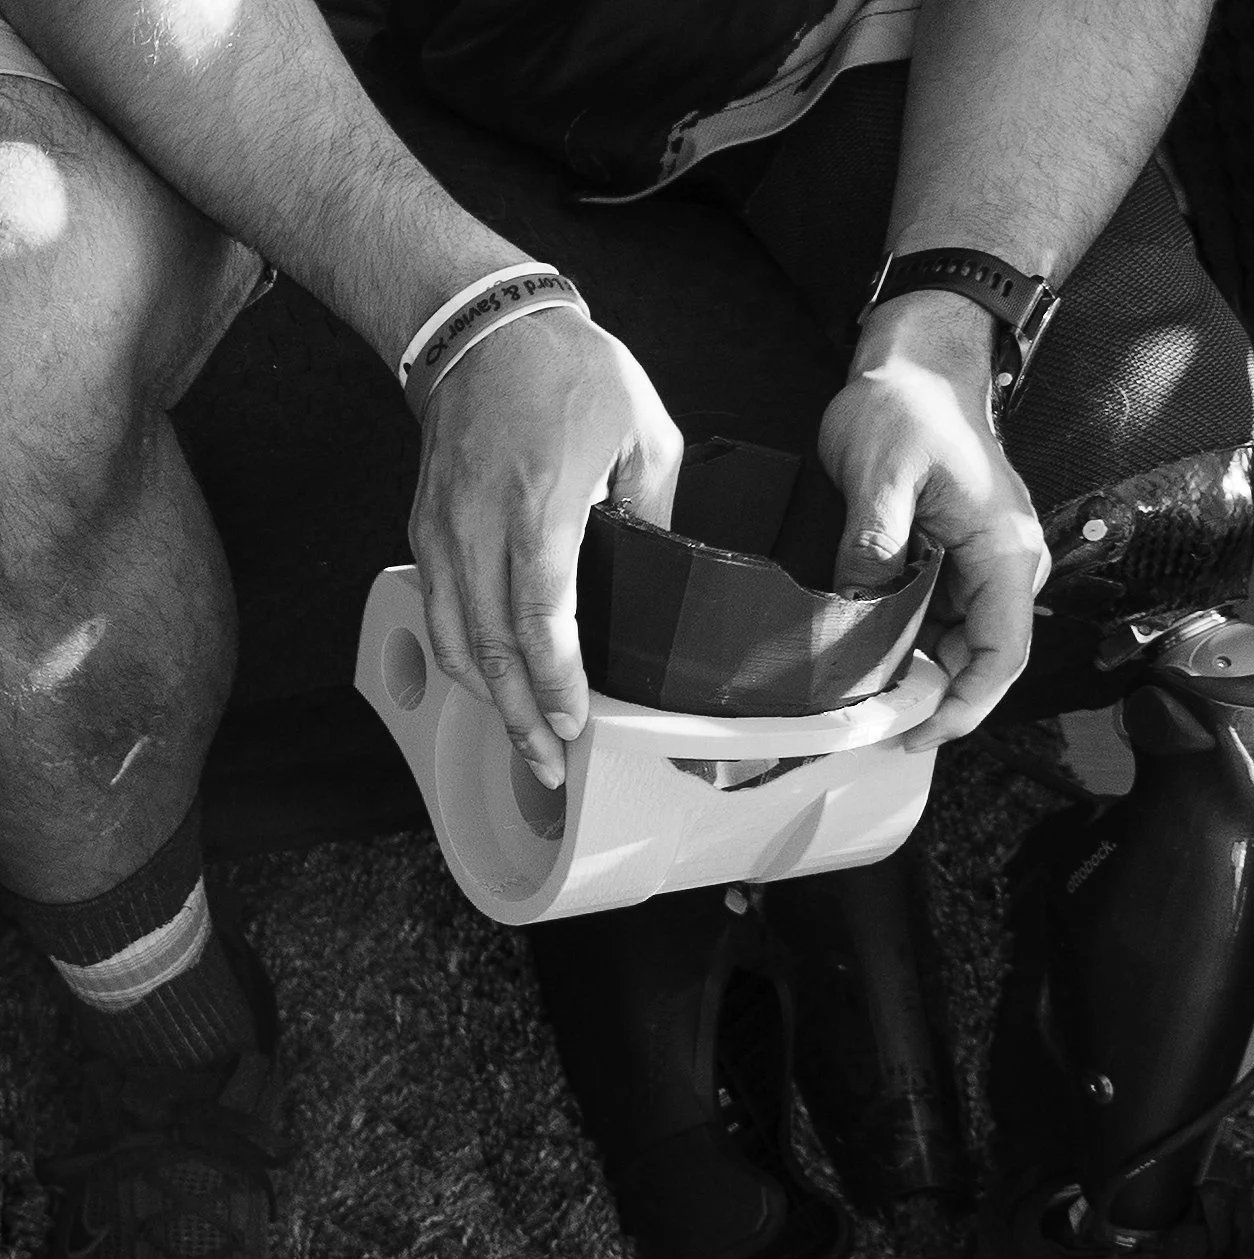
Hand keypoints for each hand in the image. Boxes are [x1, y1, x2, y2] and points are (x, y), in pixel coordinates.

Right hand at [408, 308, 682, 785]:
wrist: (478, 326)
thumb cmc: (562, 370)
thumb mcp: (643, 430)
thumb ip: (653, 510)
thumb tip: (655, 573)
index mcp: (539, 506)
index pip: (541, 622)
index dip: (556, 685)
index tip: (574, 725)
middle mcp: (479, 527)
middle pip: (491, 652)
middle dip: (522, 719)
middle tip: (551, 766)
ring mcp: (444, 532)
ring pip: (456, 643)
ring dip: (489, 701)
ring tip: (525, 738)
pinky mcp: (426, 531)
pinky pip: (440, 614)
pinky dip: (464, 660)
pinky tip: (493, 682)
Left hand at [819, 294, 1049, 750]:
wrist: (917, 363)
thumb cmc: (909, 405)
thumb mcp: (881, 475)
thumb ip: (874, 546)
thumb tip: (860, 607)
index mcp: (1005, 551)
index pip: (1002, 654)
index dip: (964, 706)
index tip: (918, 732)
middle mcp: (1006, 565)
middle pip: (981, 661)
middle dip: (932, 698)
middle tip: (872, 721)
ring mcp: (985, 565)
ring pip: (958, 645)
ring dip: (917, 672)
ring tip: (863, 692)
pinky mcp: (959, 561)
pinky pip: (941, 619)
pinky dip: (909, 642)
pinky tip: (869, 651)